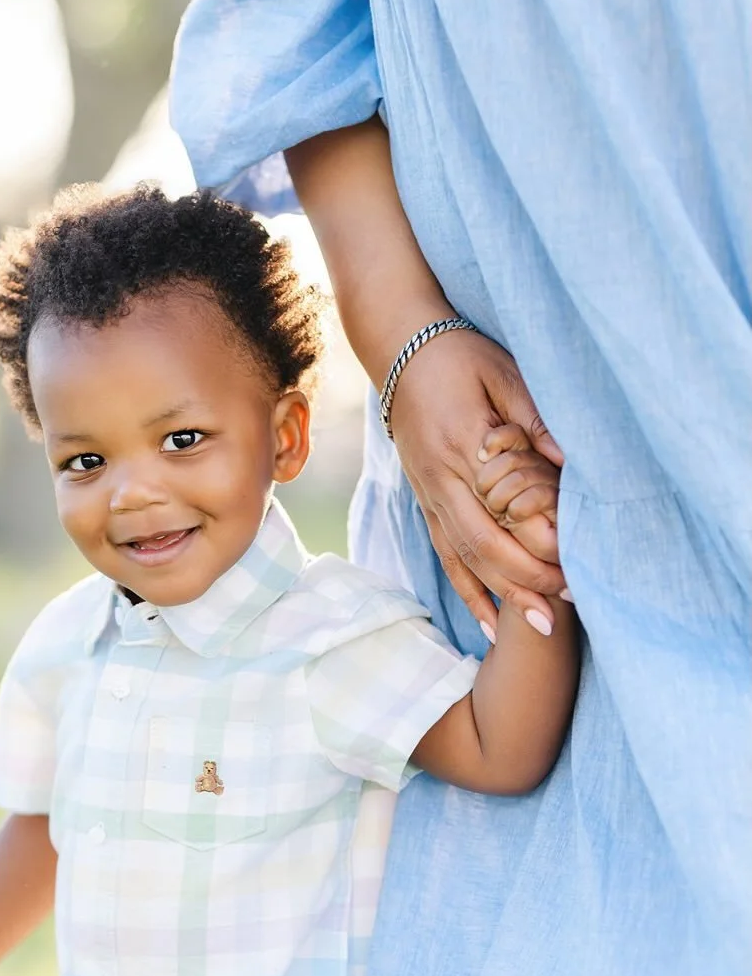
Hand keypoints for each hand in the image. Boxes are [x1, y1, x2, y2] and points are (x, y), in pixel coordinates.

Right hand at [389, 329, 566, 634]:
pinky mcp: (425, 500)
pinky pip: (445, 555)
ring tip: (539, 628)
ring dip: (503, 596)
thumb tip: (571, 463)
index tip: (578, 564)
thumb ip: (535, 420)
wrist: (397, 348)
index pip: (507, 508)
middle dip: (529, 581)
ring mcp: (429, 494)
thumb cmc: (458, 355)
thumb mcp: (504, 373)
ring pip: (465, 558)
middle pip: (487, 545)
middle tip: (569, 607)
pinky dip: (469, 590)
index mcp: (464, 445)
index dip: (541, 541)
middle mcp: (442, 479)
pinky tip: (489, 622)